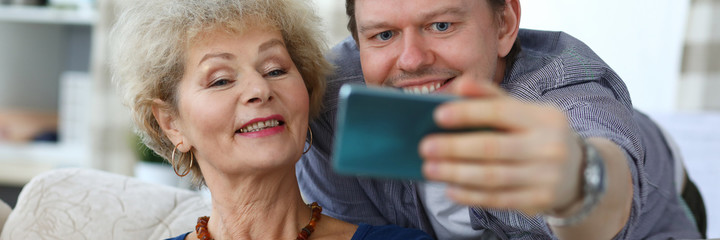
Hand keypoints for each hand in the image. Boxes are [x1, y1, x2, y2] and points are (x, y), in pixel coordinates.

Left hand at [419, 79, 584, 213]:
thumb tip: (460, 84)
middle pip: (493, 147)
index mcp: (545, 118)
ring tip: (430, 169)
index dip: (468, 113)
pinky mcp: (539, 200)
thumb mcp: (526, 113)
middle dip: (455, 148)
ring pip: (493, 176)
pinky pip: (498, 199)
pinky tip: (450, 190)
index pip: (501, 112)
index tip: (437, 115)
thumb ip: (493, 97)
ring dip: (456, 173)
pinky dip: (471, 195)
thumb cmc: (539, 136)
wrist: (580, 173)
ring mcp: (546, 176)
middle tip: (425, 147)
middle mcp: (549, 146)